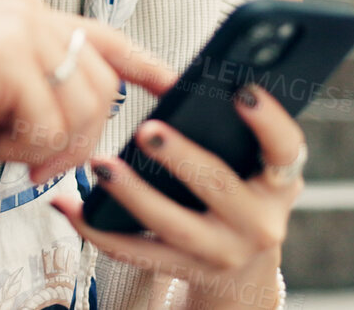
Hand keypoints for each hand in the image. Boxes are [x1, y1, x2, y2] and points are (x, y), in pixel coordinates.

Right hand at [0, 0, 176, 183]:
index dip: (145, 65)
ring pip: (79, 107)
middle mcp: (28, 11)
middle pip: (99, 85)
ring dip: (42, 146)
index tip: (175, 85)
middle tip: (32, 162)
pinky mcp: (4, 59)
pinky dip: (14, 148)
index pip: (102, 36)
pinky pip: (45, 126)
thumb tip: (77, 129)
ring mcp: (18, 30)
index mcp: (23, 11)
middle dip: (78, 138)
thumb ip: (31, 90)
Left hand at [51, 83, 303, 307]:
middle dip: (182, 157)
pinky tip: (68, 206)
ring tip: (101, 164)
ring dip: (132, 194)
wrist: (244, 270)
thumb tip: (202, 82)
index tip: (243, 92)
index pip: (286, 148)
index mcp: (279, 184)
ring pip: (172, 225)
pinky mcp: (184, 271)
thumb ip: (240, 132)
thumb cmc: (243, 194)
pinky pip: (135, 252)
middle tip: (148, 129)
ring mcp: (222, 252)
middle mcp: (258, 223)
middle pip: (219, 186)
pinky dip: (97, 230)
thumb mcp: (259, 168)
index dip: (268, 120)